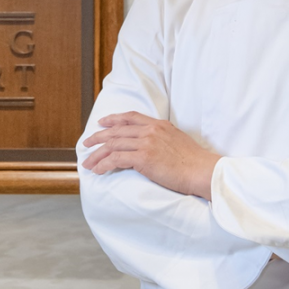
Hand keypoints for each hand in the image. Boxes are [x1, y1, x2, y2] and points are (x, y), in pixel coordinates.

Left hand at [81, 112, 220, 197]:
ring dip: (97, 155)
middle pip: (116, 131)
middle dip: (98, 137)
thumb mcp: (178, 140)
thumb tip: (153, 145)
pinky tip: (98, 170)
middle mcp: (150, 131)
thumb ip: (163, 138)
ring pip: (113, 145)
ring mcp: (146, 143)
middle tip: (86, 143)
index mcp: (159, 125)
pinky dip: (104, 164)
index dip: (113, 119)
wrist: (202, 170)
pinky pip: (116, 159)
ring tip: (88, 163)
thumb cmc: (194, 161)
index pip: (131, 117)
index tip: (102, 123)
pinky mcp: (143, 158)